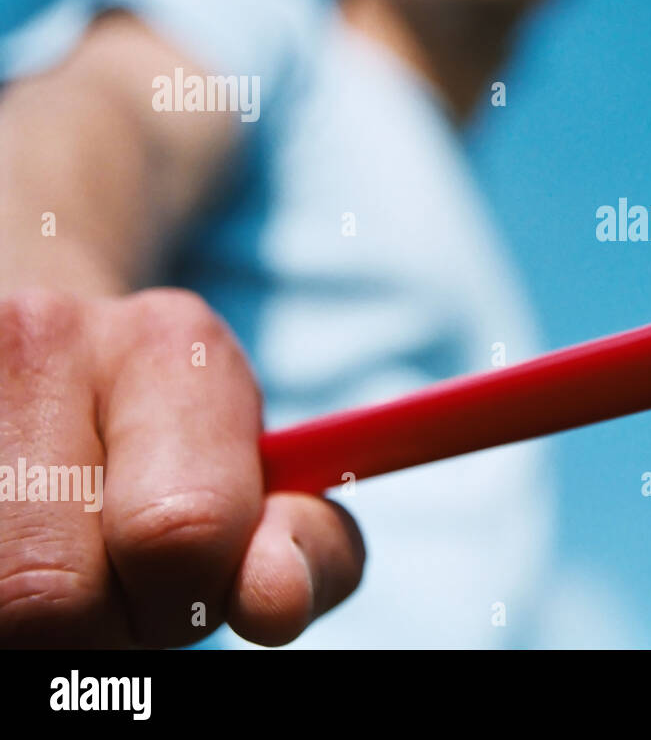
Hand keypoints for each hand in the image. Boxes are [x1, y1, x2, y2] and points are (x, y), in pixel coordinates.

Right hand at [0, 287, 364, 646]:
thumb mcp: (262, 480)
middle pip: (48, 594)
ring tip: (49, 564)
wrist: (35, 348)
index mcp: (173, 344)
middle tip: (105, 592)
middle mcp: (40, 334)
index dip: (186, 599)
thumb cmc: (169, 447)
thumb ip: (306, 548)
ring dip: (18, 629)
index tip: (181, 588)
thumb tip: (271, 603)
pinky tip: (8, 548)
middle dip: (95, 630)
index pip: (183, 532)